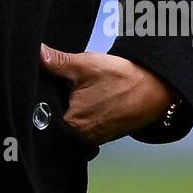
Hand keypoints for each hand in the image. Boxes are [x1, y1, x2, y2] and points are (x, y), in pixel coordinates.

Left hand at [39, 43, 175, 145]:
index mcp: (72, 124)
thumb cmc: (122, 79)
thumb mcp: (85, 66)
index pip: (41, 117)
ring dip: (65, 110)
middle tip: (59, 86)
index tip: (38, 86)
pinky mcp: (101, 135)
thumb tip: (36, 53)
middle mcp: (80, 138)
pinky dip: (78, 114)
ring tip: (72, 92)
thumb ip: (57, 62)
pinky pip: (81, 126)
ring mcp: (92, 138)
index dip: (37, 101)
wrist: (156, 89)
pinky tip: (83, 100)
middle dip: (50, 105)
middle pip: (53, 121)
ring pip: (67, 124)